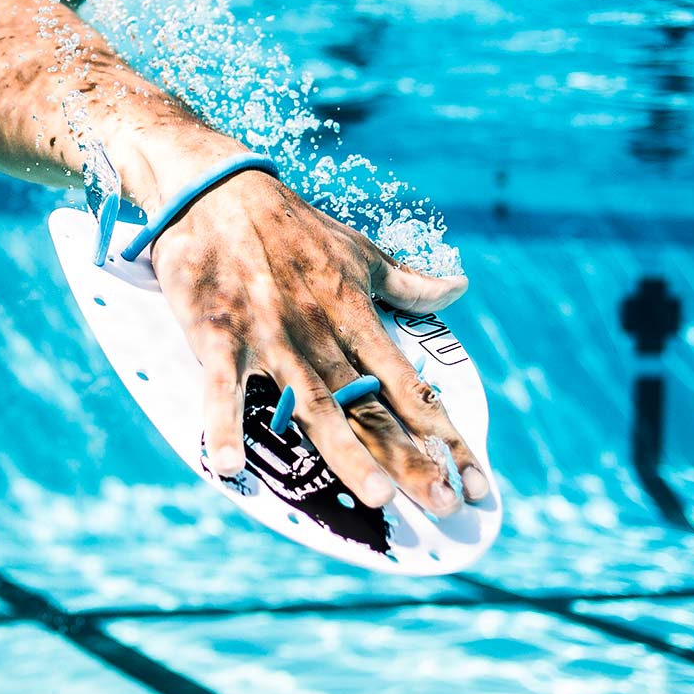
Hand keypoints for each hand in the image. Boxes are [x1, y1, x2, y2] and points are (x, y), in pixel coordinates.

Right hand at [148, 170, 489, 516]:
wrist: (216, 189)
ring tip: (378, 495)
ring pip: (312, 403)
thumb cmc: (289, 223)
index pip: (410, 384)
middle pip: (371, 407)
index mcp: (354, 314)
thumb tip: (459, 289)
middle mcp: (319, 333)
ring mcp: (269, 336)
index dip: (445, 433)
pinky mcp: (218, 334)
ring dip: (345, 450)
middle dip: (410, 457)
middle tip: (446, 504)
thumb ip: (407, 283)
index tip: (477, 477)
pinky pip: (221, 387)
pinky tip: (230, 465)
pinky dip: (224, 423)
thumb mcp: (357, 250)